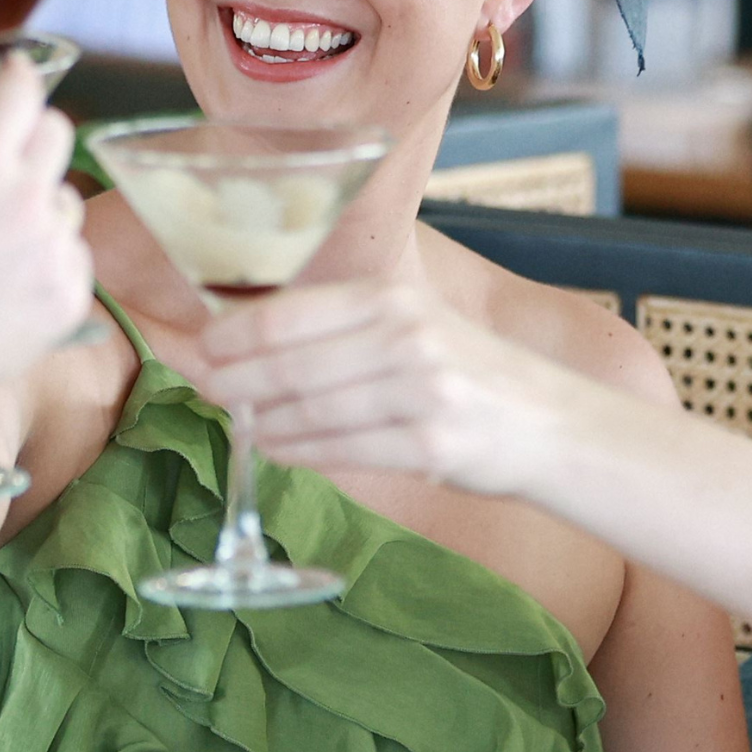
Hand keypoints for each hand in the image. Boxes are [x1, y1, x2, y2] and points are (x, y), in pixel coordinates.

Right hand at [0, 56, 90, 400]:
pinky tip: (3, 286)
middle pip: (56, 134)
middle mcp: (26, 195)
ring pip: (64, 200)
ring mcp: (54, 248)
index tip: (3, 83)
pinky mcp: (70, 295)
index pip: (20, 90)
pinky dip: (44, 261)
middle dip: (27, 136)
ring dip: (36, 205)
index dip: (10, 81)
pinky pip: (69, 257)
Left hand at [199, 278, 582, 495]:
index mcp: (391, 299)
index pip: (282, 313)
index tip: (195, 349)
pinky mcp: (431, 444)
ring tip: (246, 426)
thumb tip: (238, 341)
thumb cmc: (466, 376)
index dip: (226, 336)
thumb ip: (336, 331)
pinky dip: (298, 452)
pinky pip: (339, 450)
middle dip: (232, 381)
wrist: (556, 427)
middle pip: (285, 363)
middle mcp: (404, 337)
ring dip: (262, 423)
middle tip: (207, 390)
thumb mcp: (411, 327)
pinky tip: (277, 450)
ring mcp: (420, 391)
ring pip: (307, 410)